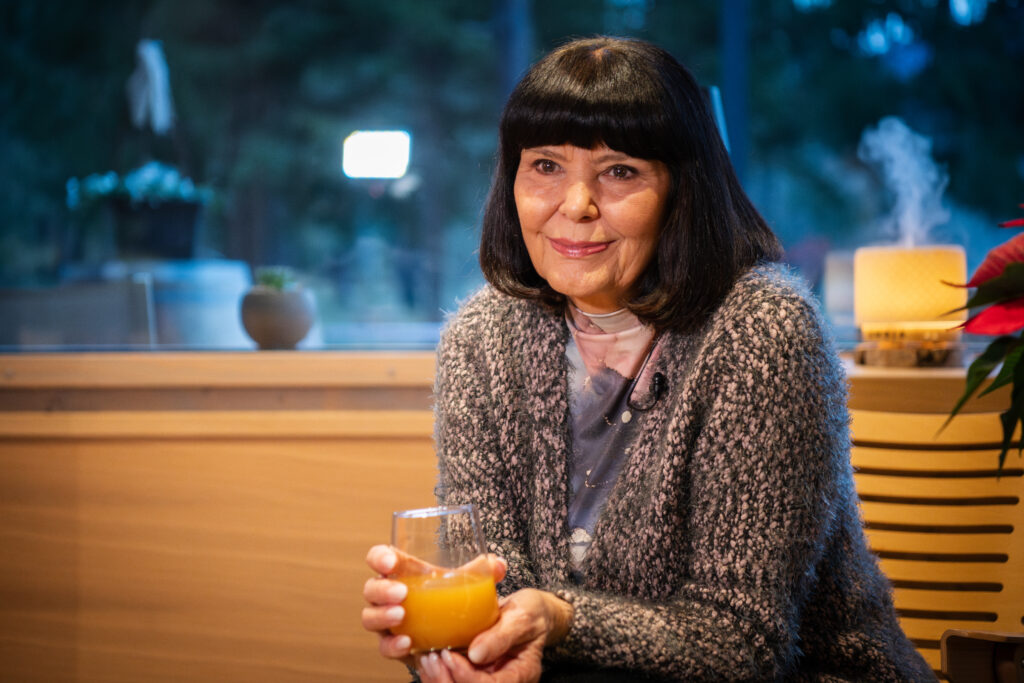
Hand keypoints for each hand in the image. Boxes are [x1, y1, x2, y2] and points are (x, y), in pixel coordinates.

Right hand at [360, 545, 508, 663]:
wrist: (456, 631)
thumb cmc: (454, 598)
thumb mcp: (469, 583)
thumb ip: (484, 573)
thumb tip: (497, 565)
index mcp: (403, 572)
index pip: (381, 558)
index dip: (379, 557)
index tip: (390, 562)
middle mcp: (390, 596)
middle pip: (371, 588)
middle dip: (381, 590)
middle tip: (402, 593)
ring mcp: (389, 621)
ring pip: (370, 617)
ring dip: (381, 616)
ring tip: (400, 615)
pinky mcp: (394, 644)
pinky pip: (385, 646)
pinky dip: (392, 645)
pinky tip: (408, 643)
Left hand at [415, 588, 573, 682]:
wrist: (530, 613)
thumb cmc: (531, 613)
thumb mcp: (522, 617)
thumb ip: (502, 636)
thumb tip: (475, 654)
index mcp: (521, 674)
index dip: (466, 676)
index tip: (448, 655)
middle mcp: (503, 681)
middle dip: (446, 680)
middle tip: (432, 657)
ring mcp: (487, 679)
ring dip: (438, 679)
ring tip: (427, 657)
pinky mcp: (473, 673)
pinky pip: (452, 681)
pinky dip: (436, 674)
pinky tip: (426, 657)